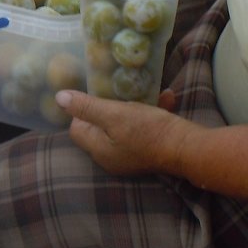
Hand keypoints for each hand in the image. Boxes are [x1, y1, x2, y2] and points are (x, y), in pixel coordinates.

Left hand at [55, 89, 194, 176]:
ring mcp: (130, 155)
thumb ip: (86, 107)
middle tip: (120, 91)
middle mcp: (110, 157)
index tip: (97, 93)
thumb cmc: (148, 131)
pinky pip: (143, 128)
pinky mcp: (148, 150)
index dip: (83, 109)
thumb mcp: (114, 114)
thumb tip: (59, 98)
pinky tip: (165, 98)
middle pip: (99, 125)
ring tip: (146, 94)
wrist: (188, 148)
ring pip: (123, 124)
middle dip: (110, 105)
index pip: (77, 127)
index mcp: (98, 149)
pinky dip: (151, 113)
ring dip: (134, 106)